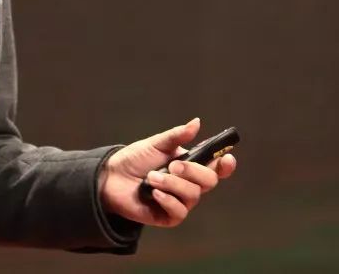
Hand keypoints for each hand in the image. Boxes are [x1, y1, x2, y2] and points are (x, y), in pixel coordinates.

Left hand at [99, 117, 236, 226]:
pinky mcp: (169, 216)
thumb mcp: (155, 144)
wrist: (111, 178)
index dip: (225, 165)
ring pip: (193, 195)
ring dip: (172, 184)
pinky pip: (179, 211)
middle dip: (192, 171)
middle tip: (173, 166)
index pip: (216, 168)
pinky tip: (153, 193)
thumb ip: (176, 136)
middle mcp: (189, 184)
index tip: (226, 158)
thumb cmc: (134, 159)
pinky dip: (167, 200)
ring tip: (151, 178)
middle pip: (209, 181)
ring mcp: (180, 201)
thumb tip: (197, 122)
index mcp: (190, 165)